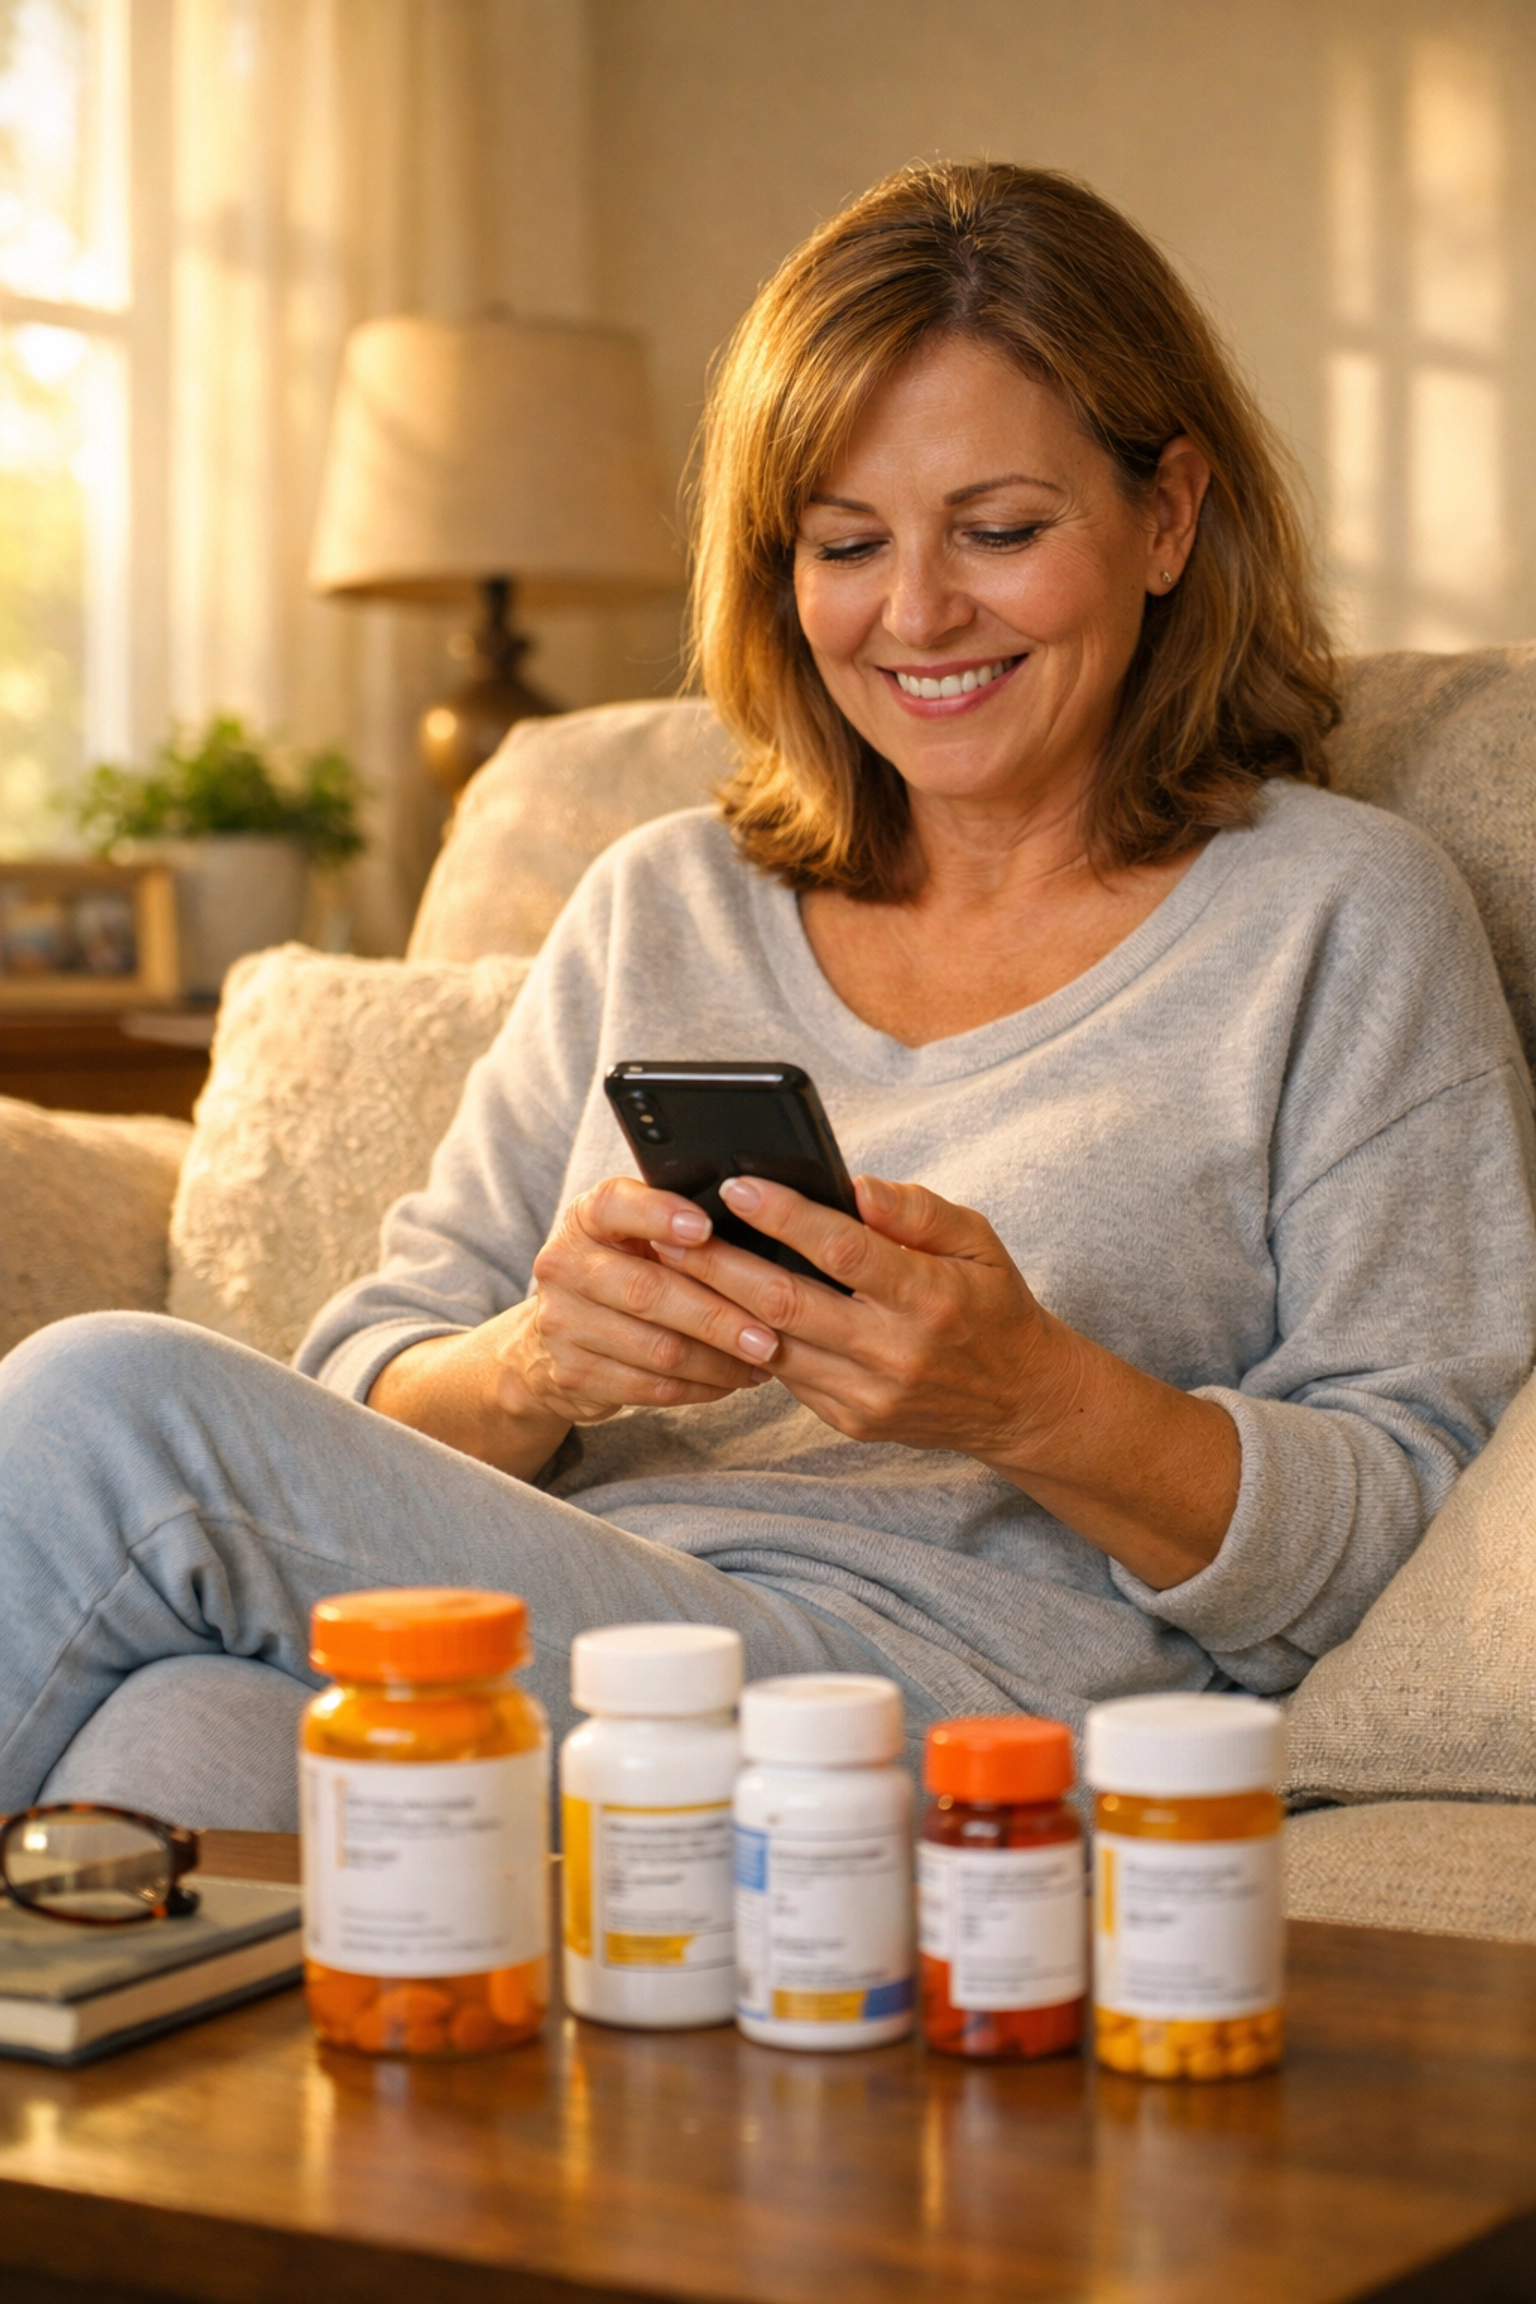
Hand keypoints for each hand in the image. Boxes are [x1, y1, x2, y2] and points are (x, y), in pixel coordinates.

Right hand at [522, 1177, 780, 1420]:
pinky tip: (732, 1381)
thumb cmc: (620, 1274)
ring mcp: (562, 1323)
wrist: (552, 1342)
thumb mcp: (633, 1237)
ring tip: (763, 1360)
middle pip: (648, 1291)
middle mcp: (564, 1266)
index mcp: (585, 1219)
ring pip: (657, 1348)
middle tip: (768, 1336)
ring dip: (719, 1361)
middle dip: (717, 1316)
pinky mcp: (572, 1374)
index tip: (705, 1228)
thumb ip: (679, 1228)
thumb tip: (762, 1228)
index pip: (615, 1205)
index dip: (659, 1215)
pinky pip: (651, 1387)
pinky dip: (700, 1387)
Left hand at [653, 1172, 1071, 1461]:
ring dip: (716, 1306)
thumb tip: (856, 1185)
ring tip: (672, 1266)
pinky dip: (748, 1342)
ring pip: (773, 1347)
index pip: (843, 1251)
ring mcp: (869, 1394)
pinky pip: (786, 1377)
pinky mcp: (850, 1421)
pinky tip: (713, 1311)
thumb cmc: (991, 1304)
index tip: (736, 1185)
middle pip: (786, 1303)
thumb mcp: (978, 1240)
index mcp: (929, 1297)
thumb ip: (917, 1211)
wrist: (1019, 1402)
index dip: (785, 1216)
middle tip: (668, 1229)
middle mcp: (895, 1352)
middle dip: (718, 1264)